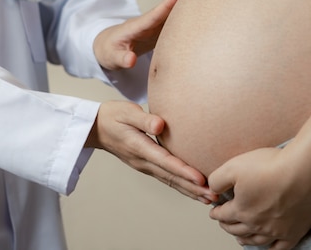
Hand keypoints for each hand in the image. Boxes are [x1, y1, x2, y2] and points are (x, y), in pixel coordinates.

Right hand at [86, 100, 217, 203]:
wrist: (96, 128)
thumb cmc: (112, 116)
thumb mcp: (125, 111)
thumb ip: (143, 118)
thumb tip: (160, 125)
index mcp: (139, 147)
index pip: (165, 161)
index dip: (183, 171)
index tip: (200, 179)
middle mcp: (143, 161)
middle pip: (171, 177)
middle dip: (193, 188)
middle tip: (214, 196)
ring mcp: (144, 166)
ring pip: (170, 181)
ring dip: (190, 191)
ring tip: (209, 199)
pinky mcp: (147, 166)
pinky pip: (167, 178)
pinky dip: (182, 186)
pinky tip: (194, 191)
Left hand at [93, 0, 193, 70]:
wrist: (107, 47)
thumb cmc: (108, 51)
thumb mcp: (112, 58)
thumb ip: (121, 59)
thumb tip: (131, 61)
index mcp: (137, 26)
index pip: (155, 14)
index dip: (168, 2)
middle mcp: (148, 22)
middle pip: (167, 7)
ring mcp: (155, 25)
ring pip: (172, 12)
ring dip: (186, 0)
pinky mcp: (160, 31)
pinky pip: (174, 21)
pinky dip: (186, 14)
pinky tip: (200, 8)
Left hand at [208, 148, 310, 248]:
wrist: (303, 172)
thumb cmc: (270, 166)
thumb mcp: (233, 166)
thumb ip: (217, 180)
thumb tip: (212, 190)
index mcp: (241, 209)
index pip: (223, 215)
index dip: (216, 213)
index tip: (214, 212)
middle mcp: (256, 224)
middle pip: (237, 229)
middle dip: (227, 226)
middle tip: (224, 223)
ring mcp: (276, 230)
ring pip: (255, 240)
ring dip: (245, 239)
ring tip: (240, 238)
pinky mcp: (294, 231)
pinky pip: (280, 248)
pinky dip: (271, 249)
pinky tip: (268, 246)